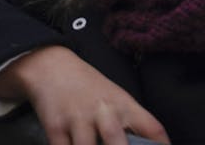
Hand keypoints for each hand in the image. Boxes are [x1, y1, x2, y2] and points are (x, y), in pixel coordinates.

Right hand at [0, 45, 168, 144]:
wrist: (54, 67)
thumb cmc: (89, 88)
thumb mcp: (115, 99)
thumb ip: (129, 124)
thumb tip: (144, 144)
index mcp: (124, 105)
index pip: (151, 127)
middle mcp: (103, 111)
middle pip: (116, 141)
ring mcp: (78, 119)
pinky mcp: (55, 127)